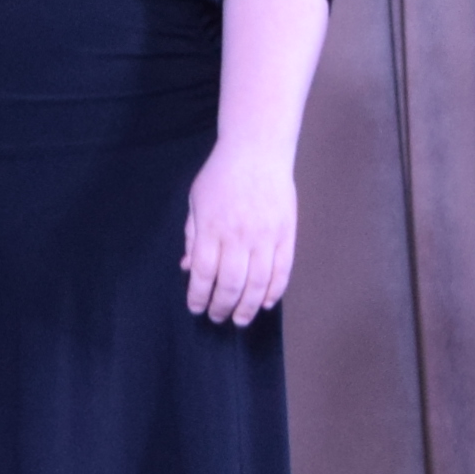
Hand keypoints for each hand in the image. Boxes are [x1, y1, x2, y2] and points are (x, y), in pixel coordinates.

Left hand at [181, 141, 297, 323]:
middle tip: (217, 318)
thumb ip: (193, 236)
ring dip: (248, 306)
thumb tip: (188, 267)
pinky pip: (282, 271)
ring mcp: (266, 237)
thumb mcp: (196, 202)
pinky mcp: (286, 236)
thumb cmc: (220, 177)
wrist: (256, 154)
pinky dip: (274, 291)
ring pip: (258, 283)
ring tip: (239, 319)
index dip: (199, 295)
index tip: (196, 308)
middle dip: (222, 306)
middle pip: (231, 283)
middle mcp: (239, 236)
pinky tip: (265, 303)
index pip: (204, 272)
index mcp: (212, 228)